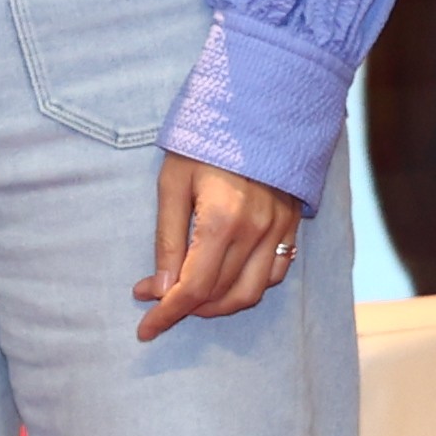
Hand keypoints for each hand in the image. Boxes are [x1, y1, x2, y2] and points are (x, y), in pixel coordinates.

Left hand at [134, 150, 304, 341]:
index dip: (166, 314)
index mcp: (222, 220)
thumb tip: (159, 289)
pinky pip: (275, 275)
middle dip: (185, 308)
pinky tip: (224, 280)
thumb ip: (167, 239)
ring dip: (217, 306)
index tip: (145, 329)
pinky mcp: (291, 225)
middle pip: (220, 296)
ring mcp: (279, 230)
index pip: (193, 288)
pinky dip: (247, 288)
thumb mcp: (172, 183)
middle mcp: (256, 231)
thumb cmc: (206, 141)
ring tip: (188, 297)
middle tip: (156, 299)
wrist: (258, 107)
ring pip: (250, 293)